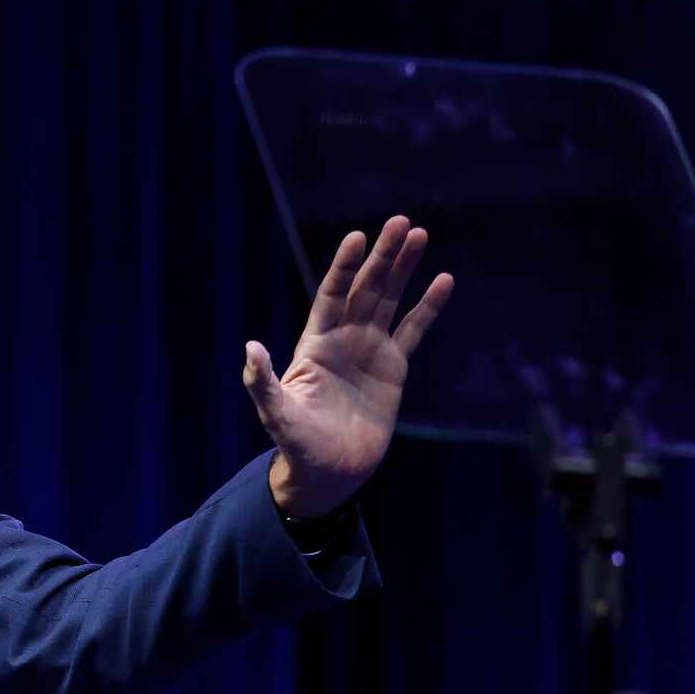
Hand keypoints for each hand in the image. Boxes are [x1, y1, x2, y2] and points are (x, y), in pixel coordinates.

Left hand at [243, 214, 454, 515]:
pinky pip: (414, 329)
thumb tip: (251, 348)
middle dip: (383, 256)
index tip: (358, 237)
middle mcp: (343, 339)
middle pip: (365, 288)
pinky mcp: (393, 367)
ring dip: (405, 268)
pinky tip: (443, 280)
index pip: (332, 295)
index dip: (344, 267)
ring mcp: (370, 350)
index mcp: (315, 344)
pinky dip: (428, 306)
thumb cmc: (297, 444)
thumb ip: (262, 382)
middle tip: (403, 222)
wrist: (328, 472)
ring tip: (420, 234)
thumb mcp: (276, 413)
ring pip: (390, 299)